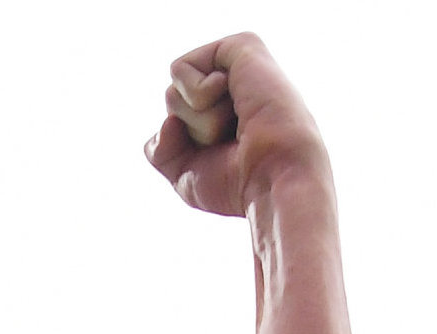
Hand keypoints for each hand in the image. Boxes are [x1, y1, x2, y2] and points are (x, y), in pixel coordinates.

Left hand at [143, 33, 327, 219]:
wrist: (274, 181)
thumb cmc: (240, 185)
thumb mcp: (188, 176)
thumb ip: (162, 150)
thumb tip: (167, 120)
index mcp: (229, 112)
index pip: (175, 121)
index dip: (187, 148)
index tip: (228, 159)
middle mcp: (235, 85)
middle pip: (171, 104)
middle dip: (192, 132)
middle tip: (233, 140)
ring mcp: (238, 65)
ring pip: (173, 92)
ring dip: (199, 120)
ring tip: (239, 124)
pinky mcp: (240, 45)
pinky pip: (179, 69)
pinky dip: (197, 95)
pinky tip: (235, 101)